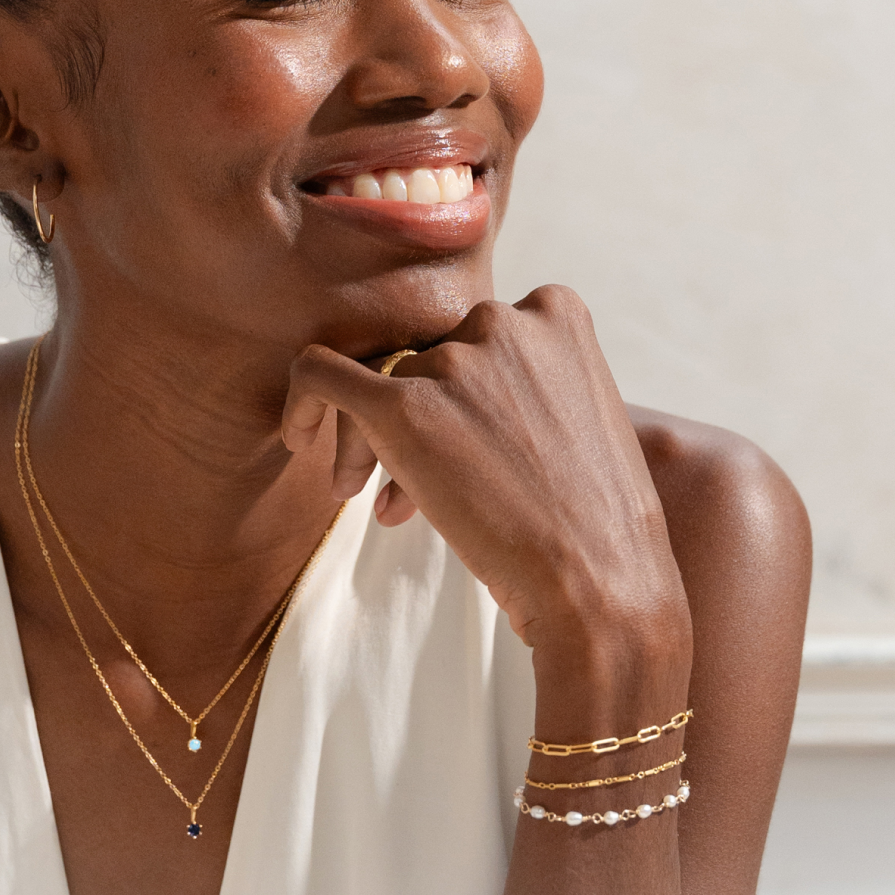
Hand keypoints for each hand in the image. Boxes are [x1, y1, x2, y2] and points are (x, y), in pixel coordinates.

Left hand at [282, 287, 690, 684]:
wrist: (598, 582)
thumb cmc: (595, 523)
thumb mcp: (582, 421)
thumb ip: (528, 384)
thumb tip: (451, 399)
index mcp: (556, 312)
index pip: (478, 337)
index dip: (466, 394)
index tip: (471, 453)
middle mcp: (502, 320)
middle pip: (429, 358)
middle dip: (424, 422)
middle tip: (426, 492)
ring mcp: (453, 361)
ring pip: (384, 382)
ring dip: (384, 446)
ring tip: (394, 507)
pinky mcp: (403, 407)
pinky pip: (319, 374)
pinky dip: (302, 401)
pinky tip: (296, 437)